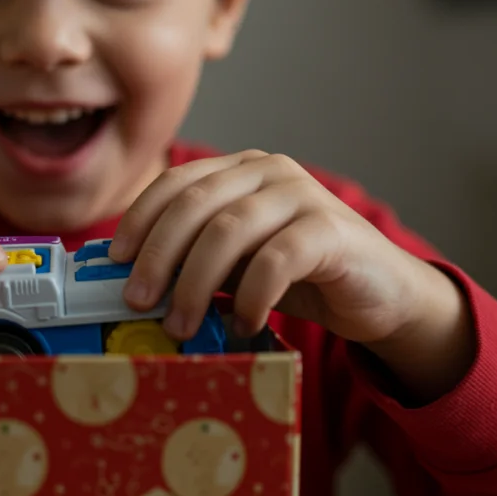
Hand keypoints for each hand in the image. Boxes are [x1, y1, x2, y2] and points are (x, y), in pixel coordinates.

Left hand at [108, 150, 461, 348]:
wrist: (381, 294)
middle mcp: (269, 171)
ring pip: (228, 230)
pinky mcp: (330, 230)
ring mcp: (303, 195)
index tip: (114, 261)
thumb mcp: (238, 265)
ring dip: (194, 283)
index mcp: (240, 171)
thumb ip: (197, 259)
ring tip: (180, 324)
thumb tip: (133, 282)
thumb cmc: (301, 278)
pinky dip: (249, 296)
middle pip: (195, 203)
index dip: (140, 219)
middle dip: (158, 254)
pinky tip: (240, 323)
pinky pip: (275, 260)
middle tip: (137, 301)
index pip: (177, 182)